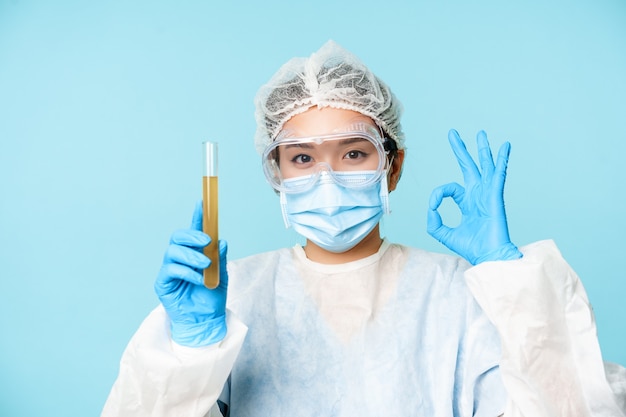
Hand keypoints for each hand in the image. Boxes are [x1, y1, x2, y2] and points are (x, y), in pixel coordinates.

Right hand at [154, 201, 228, 346]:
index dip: (197, 216)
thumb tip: (221, 241)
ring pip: (173, 251)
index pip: (194, 231)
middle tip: (206, 241)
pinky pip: (170, 270)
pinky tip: (198, 279)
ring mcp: (170, 270)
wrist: (206, 321)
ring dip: (191, 256)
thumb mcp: (222, 276)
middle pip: (177, 237)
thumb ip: (220, 258)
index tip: (202, 203)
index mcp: (195, 254)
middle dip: (191, 235)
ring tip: (205, 265)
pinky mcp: (163, 283)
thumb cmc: (212, 298)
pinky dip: (186, 272)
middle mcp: (180, 259)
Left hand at [427, 129, 521, 264]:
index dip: (438, 194)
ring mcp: (488, 193)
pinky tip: (505, 146)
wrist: (488, 256)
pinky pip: (499, 174)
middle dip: (460, 150)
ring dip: (482, 149)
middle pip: (468, 166)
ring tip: (480, 133)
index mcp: (467, 202)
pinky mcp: (496, 195)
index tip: (433, 205)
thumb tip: (432, 206)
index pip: (449, 188)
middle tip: (453, 133)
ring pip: (484, 166)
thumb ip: (433, 220)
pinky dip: (502, 159)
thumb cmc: (471, 247)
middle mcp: (478, 194)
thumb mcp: (443, 233)